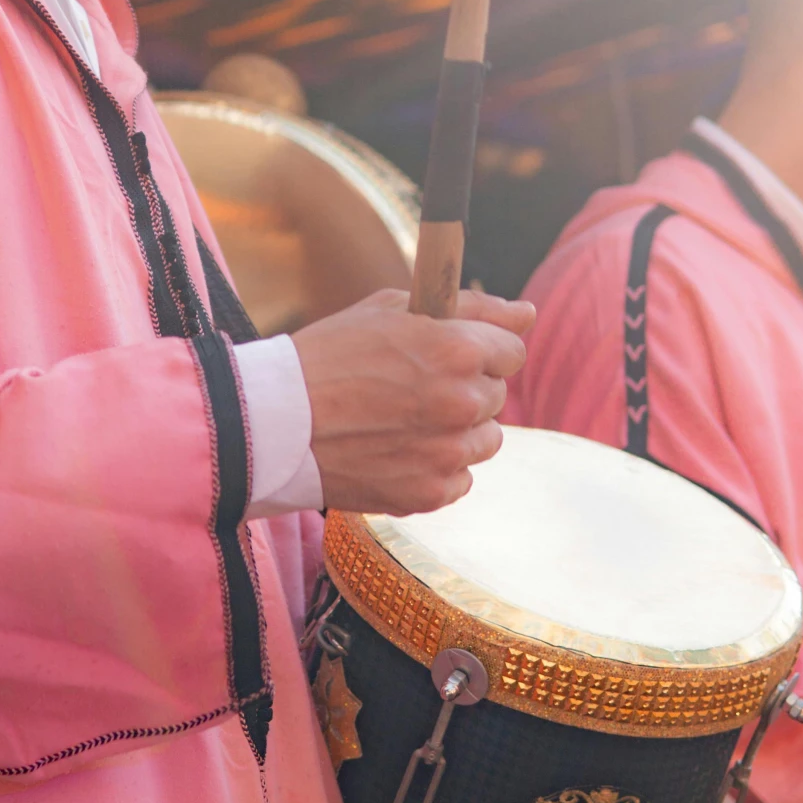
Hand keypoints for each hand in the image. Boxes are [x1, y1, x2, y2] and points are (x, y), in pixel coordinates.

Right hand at [293, 286, 532, 515]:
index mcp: (456, 349)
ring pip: (485, 440)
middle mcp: (462, 402)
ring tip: (403, 421)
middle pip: (495, 395)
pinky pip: (460, 478)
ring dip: (457, 430)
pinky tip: (396, 450)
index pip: (511, 350)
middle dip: (465, 387)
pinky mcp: (431, 493)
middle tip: (411, 387)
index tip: (449, 353)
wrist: (273, 423)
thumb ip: (469, 309)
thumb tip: (528, 314)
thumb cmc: (328, 356)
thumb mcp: (392, 309)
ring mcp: (448, 453)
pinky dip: (436, 467)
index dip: (480, 348)